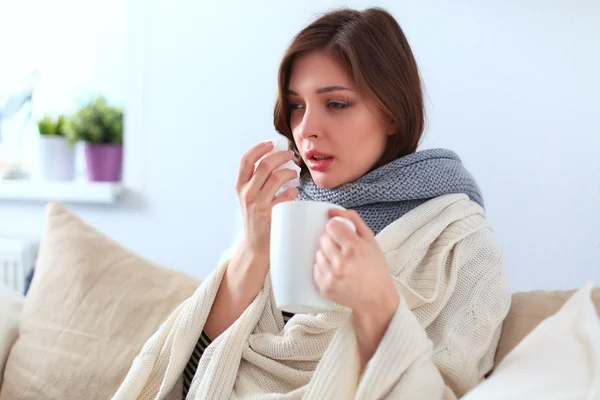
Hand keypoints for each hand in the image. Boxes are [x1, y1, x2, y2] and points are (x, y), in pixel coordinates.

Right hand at [236, 141, 298, 257]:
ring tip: (294, 173)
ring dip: (289, 172)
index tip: (271, 143)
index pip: (246, 160)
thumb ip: (256, 179)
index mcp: (240, 186)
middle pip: (265, 165)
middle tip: (290, 155)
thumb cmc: (256, 217)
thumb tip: (275, 156)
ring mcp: (259, 205)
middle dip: (280, 156)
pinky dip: (293, 190)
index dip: (259, 148)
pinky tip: (294, 191)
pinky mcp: (271, 215)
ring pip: (276, 177)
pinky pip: (286, 195)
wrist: (255, 245)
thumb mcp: (249, 196)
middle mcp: (248, 194)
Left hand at [313, 209, 398, 316]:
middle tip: (341, 248)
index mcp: (355, 248)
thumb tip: (331, 211)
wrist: (377, 300)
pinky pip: (315, 268)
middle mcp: (342, 263)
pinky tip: (335, 271)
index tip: (340, 233)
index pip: (332, 226)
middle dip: (331, 241)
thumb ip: (353, 220)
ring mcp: (332, 277)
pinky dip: (323, 267)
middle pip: (323, 239)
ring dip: (325, 254)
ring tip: (339, 261)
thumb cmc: (375, 269)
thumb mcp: (371, 241)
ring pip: (318, 253)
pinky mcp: (325, 288)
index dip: (335, 228)